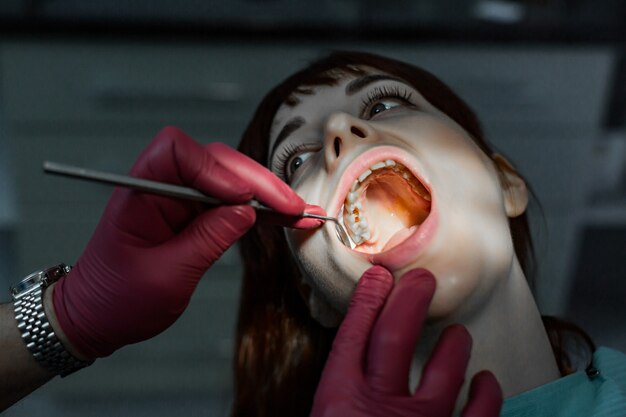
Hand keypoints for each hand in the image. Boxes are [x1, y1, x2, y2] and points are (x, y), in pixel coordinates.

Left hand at [52, 126, 311, 358]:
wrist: (98, 317)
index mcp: (139, 193)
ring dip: (265, 193)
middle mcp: (160, 187)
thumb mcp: (167, 276)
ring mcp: (179, 199)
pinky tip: (287, 216)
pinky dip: (259, 208)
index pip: (176, 151)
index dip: (214, 168)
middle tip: (291, 206)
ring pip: (230, 177)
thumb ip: (208, 239)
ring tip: (299, 211)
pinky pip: (230, 201)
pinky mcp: (194, 214)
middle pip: (215, 161)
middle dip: (256, 181)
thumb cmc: (117, 300)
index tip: (241, 198)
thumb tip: (247, 212)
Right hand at [311, 266, 501, 416]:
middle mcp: (377, 407)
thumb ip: (339, 392)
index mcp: (339, 400)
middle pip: (395, 337)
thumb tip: (356, 361)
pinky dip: (487, 397)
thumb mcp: (327, 415)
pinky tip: (485, 380)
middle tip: (423, 279)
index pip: (353, 335)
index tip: (378, 277)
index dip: (367, 299)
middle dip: (410, 299)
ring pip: (443, 374)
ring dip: (454, 347)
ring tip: (459, 333)